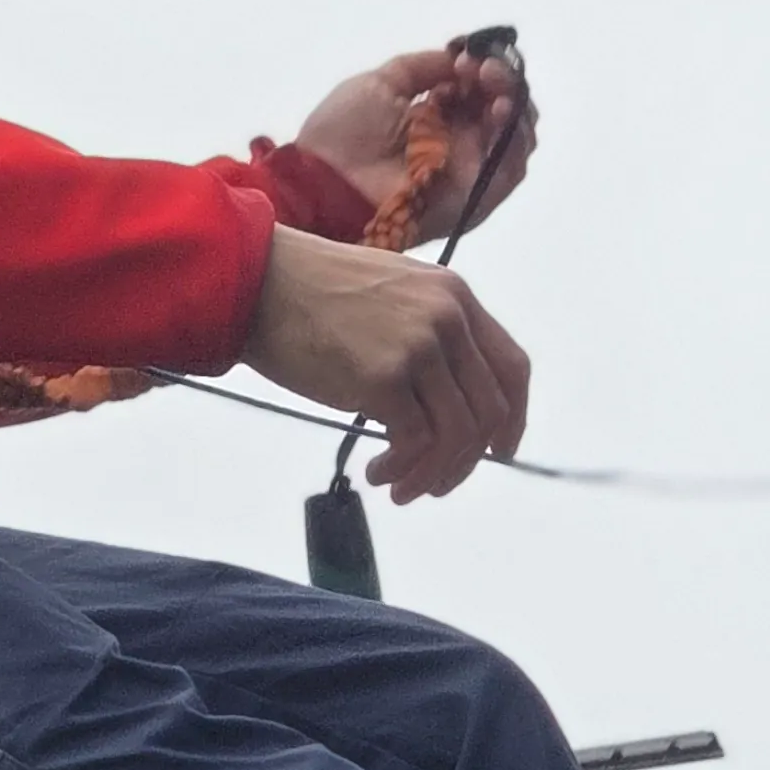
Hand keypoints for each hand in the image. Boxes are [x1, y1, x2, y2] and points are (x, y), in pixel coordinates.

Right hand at [245, 229, 531, 502]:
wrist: (257, 283)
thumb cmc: (311, 293)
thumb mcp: (392, 293)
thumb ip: (429, 333)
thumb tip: (444, 403)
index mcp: (455, 295)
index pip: (511, 367)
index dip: (513, 419)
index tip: (498, 452)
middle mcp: (447, 319)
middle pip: (487, 410)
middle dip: (465, 461)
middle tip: (435, 484)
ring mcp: (418, 347)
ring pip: (456, 434)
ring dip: (433, 474)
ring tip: (398, 486)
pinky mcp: (383, 378)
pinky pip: (415, 443)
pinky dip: (402, 469)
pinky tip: (377, 472)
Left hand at [292, 40, 535, 243]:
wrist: (324, 182)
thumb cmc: (343, 133)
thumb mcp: (379, 84)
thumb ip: (420, 67)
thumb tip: (457, 56)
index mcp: (434, 120)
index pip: (477, 92)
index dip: (482, 69)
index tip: (468, 57)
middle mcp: (456, 145)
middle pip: (502, 111)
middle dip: (502, 81)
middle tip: (484, 69)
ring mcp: (468, 173)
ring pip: (514, 138)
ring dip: (513, 104)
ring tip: (493, 87)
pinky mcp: (474, 198)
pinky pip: (511, 170)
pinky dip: (515, 138)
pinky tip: (500, 110)